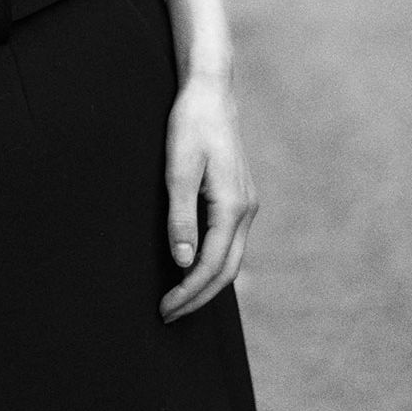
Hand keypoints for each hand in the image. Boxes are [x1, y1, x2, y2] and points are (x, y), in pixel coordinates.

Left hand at [161, 71, 255, 319]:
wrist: (211, 94)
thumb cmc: (190, 127)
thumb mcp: (178, 170)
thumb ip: (180, 217)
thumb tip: (182, 262)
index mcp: (232, 207)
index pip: (212, 265)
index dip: (188, 291)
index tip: (165, 308)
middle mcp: (246, 211)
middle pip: (227, 271)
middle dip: (198, 297)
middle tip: (168, 315)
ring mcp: (247, 206)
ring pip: (232, 260)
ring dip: (206, 284)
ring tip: (177, 301)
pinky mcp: (239, 200)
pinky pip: (230, 244)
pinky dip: (214, 265)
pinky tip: (193, 270)